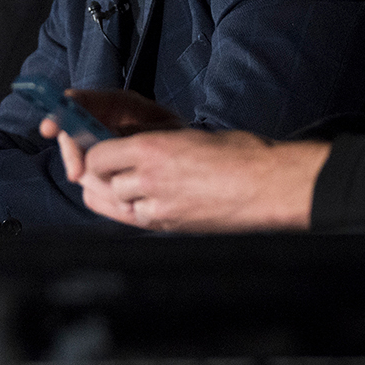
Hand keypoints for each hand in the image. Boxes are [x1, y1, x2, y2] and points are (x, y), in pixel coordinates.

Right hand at [36, 88, 185, 183]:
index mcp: (116, 105)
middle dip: (72, 156)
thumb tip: (111, 138)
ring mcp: (100, 150)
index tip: (50, 128)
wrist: (192, 163)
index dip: (61, 111)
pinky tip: (122, 201)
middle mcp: (102, 125)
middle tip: (77, 173)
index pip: (79, 102)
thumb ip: (139, 131)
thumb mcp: (167, 129)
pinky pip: (91, 185)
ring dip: (91, 179)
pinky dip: (102, 195)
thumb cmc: (181, 139)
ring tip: (118, 189)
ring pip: (79, 164)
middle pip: (70, 136)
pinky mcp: (102, 174)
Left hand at [72, 130, 327, 231]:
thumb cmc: (240, 155)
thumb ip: (153, 145)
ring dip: (120, 197)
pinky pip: (136, 221)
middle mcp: (147, 180)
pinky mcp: (170, 227)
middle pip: (98, 184)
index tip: (103, 154)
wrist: (269, 185)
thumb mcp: (189, 136)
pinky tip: (152, 203)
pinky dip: (137, 212)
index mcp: (151, 149)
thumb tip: (130, 150)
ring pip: (115, 205)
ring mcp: (157, 208)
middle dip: (102, 178)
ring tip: (139, 186)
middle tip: (113, 171)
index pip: (96, 157)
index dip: (96, 156)